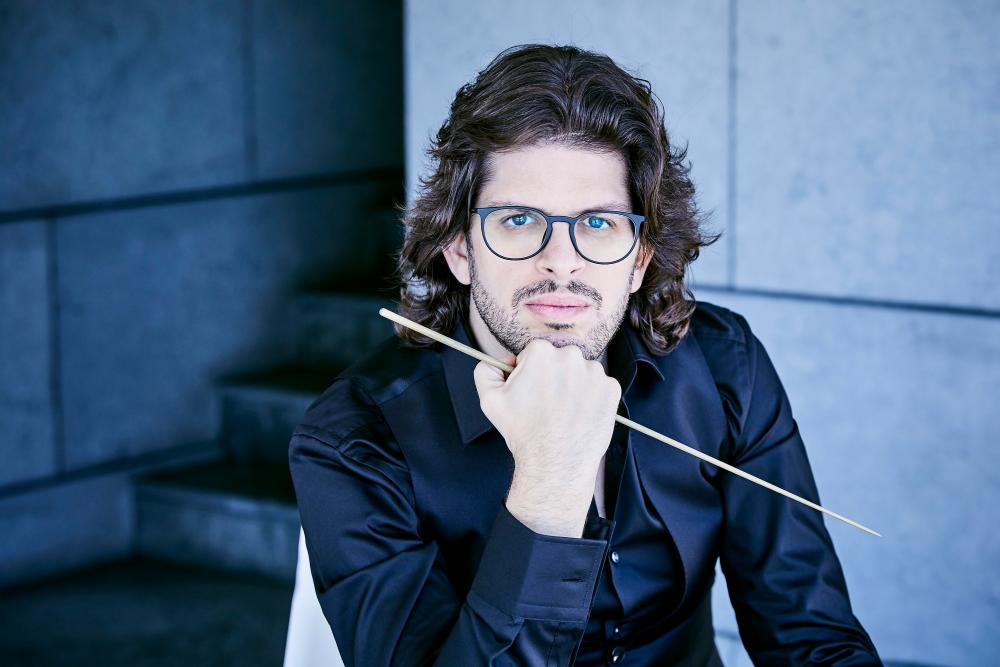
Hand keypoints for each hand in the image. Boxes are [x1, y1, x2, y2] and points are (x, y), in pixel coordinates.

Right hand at [473, 339, 621, 535]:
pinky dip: (591, 398)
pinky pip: (599, 387)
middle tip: (547, 404)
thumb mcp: (490, 400)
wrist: (555, 463)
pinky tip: (579, 415)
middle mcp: (571, 356)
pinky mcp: (611, 390)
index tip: (531, 391)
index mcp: (541, 352)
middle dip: (553, 376)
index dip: (530, 373)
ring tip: (564, 412)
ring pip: (581, 372)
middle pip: (559, 360)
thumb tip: (499, 361)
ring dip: (574, 386)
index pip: (535, 353)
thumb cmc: (523, 432)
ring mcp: (595, 373)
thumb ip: (486, 371)